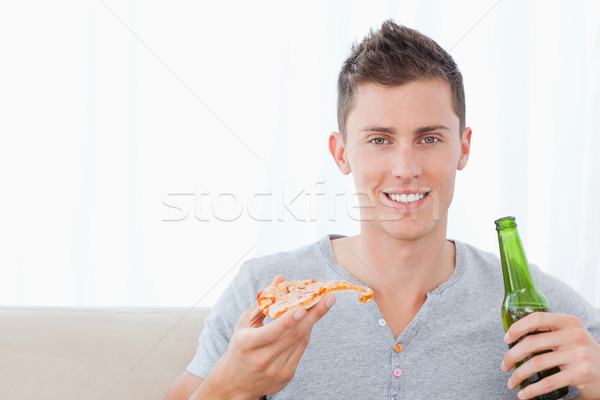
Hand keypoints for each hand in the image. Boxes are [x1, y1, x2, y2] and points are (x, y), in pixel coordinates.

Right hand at [202, 275, 335, 399]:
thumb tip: (280, 279)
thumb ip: (264, 302)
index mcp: (248, 344)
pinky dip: (306, 333)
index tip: (303, 307)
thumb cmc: (240, 346)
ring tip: (322, 303)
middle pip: (293, 335)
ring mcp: (276, 371)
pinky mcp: (286, 376)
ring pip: (300, 341)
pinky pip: (300, 350)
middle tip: (329, 298)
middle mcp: (263, 360)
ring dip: (312, 321)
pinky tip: (309, 321)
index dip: (288, 320)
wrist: (237, 383)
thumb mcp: (245, 323)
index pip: (272, 332)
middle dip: (314, 315)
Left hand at [501, 312, 599, 399]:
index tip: (506, 339)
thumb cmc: (584, 355)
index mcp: (569, 322)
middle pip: (531, 342)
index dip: (517, 328)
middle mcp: (574, 335)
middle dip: (511, 356)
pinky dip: (532, 390)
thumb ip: (550, 333)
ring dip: (518, 375)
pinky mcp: (582, 373)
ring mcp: (579, 354)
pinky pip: (549, 382)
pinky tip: (524, 394)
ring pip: (536, 363)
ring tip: (511, 382)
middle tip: (504, 366)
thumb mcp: (571, 337)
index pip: (536, 318)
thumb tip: (515, 340)